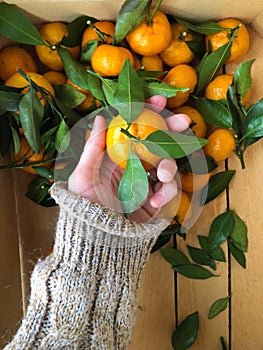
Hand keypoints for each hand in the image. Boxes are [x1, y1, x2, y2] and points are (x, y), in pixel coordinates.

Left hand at [68, 96, 189, 222]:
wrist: (95, 238)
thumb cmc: (83, 206)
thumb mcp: (83, 176)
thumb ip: (93, 148)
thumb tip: (101, 117)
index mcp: (116, 156)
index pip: (133, 129)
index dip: (147, 113)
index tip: (159, 100)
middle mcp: (133, 166)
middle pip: (157, 143)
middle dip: (172, 130)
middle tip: (184, 121)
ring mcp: (146, 182)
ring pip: (167, 165)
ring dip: (169, 167)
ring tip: (162, 176)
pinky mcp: (155, 200)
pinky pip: (169, 191)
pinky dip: (167, 194)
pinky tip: (155, 202)